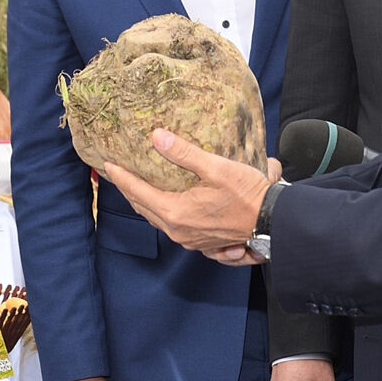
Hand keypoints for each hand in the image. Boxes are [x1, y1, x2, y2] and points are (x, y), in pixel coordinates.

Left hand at [104, 130, 272, 264]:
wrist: (273, 221)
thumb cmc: (247, 194)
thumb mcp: (216, 167)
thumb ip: (184, 153)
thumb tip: (156, 137)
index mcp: (175, 212)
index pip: (138, 192)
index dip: (121, 177)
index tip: (108, 165)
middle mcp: (177, 230)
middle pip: (143, 208)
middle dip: (129, 190)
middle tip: (118, 174)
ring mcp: (189, 240)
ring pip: (157, 219)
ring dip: (144, 202)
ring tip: (136, 186)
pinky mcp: (201, 243)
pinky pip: (172, 227)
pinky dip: (161, 213)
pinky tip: (163, 203)